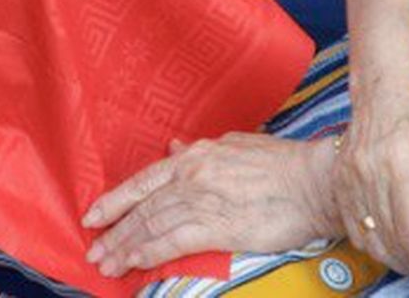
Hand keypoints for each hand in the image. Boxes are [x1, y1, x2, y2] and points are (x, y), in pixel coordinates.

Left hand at [85, 134, 339, 278]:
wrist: (315, 181)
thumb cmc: (281, 162)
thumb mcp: (233, 145)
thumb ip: (198, 151)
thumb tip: (173, 149)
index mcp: (194, 156)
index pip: (142, 181)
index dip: (114, 201)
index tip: (93, 216)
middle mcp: (190, 177)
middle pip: (142, 208)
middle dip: (114, 231)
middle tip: (93, 250)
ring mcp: (202, 201)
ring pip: (152, 226)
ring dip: (126, 247)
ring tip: (107, 263)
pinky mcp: (219, 228)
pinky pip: (174, 242)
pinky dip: (150, 253)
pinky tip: (135, 263)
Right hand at [334, 74, 408, 290]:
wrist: (384, 86)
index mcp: (401, 167)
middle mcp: (369, 175)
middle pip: (393, 243)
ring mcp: (348, 179)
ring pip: (372, 241)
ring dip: (398, 260)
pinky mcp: (339, 182)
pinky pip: (354, 229)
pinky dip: (376, 245)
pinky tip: (396, 242)